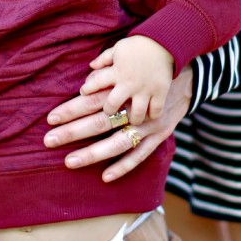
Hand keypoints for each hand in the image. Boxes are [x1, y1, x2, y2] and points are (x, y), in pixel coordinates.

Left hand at [45, 66, 192, 182]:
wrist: (191, 74)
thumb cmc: (152, 69)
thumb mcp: (132, 63)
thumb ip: (108, 70)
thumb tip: (86, 73)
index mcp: (126, 87)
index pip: (93, 99)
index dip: (71, 109)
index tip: (51, 118)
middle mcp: (136, 107)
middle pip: (100, 121)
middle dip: (73, 132)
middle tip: (49, 140)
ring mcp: (149, 124)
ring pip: (118, 141)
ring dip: (92, 153)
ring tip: (69, 161)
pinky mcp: (161, 135)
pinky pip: (141, 154)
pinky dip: (124, 166)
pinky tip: (105, 176)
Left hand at [81, 36, 172, 124]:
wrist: (164, 42)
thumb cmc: (139, 45)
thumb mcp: (118, 48)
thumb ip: (104, 58)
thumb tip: (91, 66)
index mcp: (117, 72)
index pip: (96, 83)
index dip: (88, 89)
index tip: (85, 92)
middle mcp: (129, 83)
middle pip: (112, 105)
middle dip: (109, 110)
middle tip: (111, 111)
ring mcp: (145, 90)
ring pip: (136, 114)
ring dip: (132, 119)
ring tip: (131, 119)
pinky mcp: (160, 92)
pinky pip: (155, 111)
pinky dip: (152, 115)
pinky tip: (149, 115)